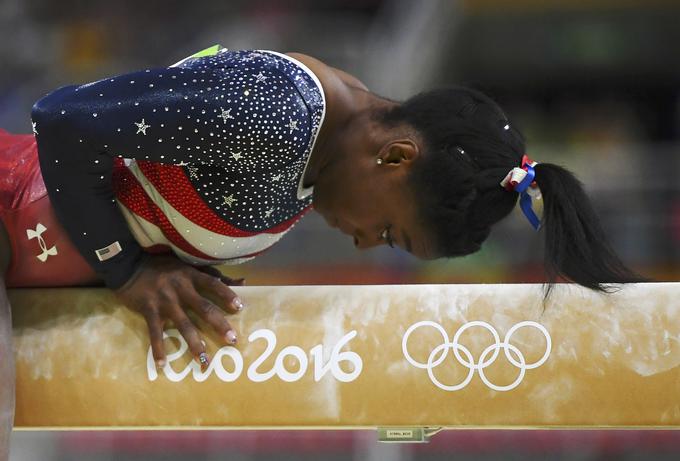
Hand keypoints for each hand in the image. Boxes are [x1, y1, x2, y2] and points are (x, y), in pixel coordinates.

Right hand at [113, 253, 244, 369]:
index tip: (240, 307)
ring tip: (204, 360)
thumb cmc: (163, 267)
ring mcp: (164, 301)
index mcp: (190, 275)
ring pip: (183, 324)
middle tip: (232, 340)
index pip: (212, 284)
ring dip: (195, 343)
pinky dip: (158, 349)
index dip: (226, 294)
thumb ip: (214, 275)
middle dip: (219, 325)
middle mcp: (180, 288)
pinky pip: (155, 333)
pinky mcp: (149, 311)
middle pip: (203, 308)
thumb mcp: (188, 266)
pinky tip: (163, 364)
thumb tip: (243, 281)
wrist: (128, 265)